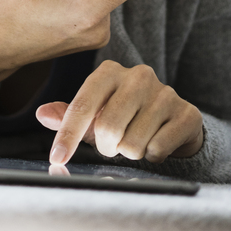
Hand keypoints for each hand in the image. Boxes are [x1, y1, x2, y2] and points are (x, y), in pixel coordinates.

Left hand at [37, 60, 204, 165]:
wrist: (174, 121)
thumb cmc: (125, 116)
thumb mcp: (94, 114)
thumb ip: (68, 114)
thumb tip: (43, 114)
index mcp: (109, 72)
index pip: (82, 106)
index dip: (67, 136)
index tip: (57, 158)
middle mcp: (138, 76)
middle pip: (108, 128)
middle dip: (106, 147)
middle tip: (113, 145)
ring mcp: (165, 93)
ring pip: (133, 144)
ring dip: (130, 152)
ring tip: (136, 140)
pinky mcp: (187, 113)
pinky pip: (157, 149)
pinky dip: (152, 156)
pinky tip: (156, 142)